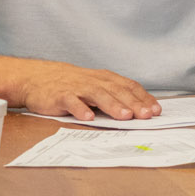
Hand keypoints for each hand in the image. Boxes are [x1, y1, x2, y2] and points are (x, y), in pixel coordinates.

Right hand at [16, 61, 159, 121]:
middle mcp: (94, 81)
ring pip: (98, 95)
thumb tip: (138, 111)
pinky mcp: (60, 95)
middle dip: (133, 104)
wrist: (38, 77)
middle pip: (117, 91)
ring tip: (125, 116)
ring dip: (113, 105)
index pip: (128, 87)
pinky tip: (88, 118)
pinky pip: (71, 101)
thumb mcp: (95, 86)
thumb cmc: (72, 85)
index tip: (156, 110)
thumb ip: (113, 96)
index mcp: (105, 79)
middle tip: (147, 115)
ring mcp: (77, 87)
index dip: (143, 98)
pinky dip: (80, 109)